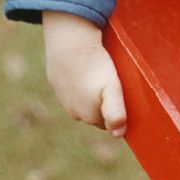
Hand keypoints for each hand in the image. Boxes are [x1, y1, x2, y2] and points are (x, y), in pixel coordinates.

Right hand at [42, 11, 126, 137]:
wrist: (68, 45)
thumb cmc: (94, 67)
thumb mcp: (112, 89)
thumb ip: (115, 113)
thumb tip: (117, 134)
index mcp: (89, 116)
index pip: (108, 122)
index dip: (117, 111)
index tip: (122, 97)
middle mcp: (74, 112)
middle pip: (95, 113)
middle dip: (104, 104)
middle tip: (113, 86)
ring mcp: (63, 98)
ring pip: (83, 100)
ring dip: (91, 93)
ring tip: (99, 77)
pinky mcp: (57, 83)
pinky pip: (72, 86)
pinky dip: (80, 81)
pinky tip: (86, 70)